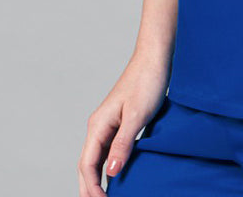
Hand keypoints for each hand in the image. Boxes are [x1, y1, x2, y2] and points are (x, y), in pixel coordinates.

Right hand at [77, 50, 169, 196]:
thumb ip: (123, 143)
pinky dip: (108, 168)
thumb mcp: (137, 115)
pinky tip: (116, 177)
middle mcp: (99, 126)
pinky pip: (107, 152)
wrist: (155, 58)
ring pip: (96, 160)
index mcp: (98, 125)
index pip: (87, 165)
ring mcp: (108, 125)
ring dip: (97, 180)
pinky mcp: (119, 123)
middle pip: (87, 166)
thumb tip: (111, 172)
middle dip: (89, 189)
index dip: (92, 188)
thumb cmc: (147, 81)